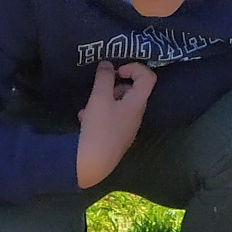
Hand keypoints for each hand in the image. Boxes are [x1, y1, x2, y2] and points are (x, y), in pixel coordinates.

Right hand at [76, 61, 155, 189]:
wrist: (92, 166)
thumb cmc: (99, 129)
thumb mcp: (99, 98)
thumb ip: (104, 77)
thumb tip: (107, 65)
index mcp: (137, 104)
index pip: (148, 77)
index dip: (134, 67)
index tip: (116, 71)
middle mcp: (136, 116)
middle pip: (132, 91)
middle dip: (115, 84)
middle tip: (100, 87)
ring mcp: (126, 129)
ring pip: (119, 105)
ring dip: (104, 99)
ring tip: (88, 105)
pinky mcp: (115, 139)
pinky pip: (111, 118)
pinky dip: (99, 113)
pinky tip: (84, 118)